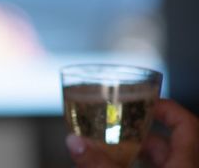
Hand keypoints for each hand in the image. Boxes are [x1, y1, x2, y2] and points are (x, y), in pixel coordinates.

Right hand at [65, 98, 198, 167]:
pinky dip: (140, 167)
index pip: (187, 123)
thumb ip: (98, 163)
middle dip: (142, 132)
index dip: (166, 108)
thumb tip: (74, 142)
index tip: (144, 102)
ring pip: (166, 161)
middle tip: (119, 126)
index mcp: (187, 165)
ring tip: (114, 149)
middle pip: (172, 143)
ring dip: (140, 153)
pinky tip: (119, 166)